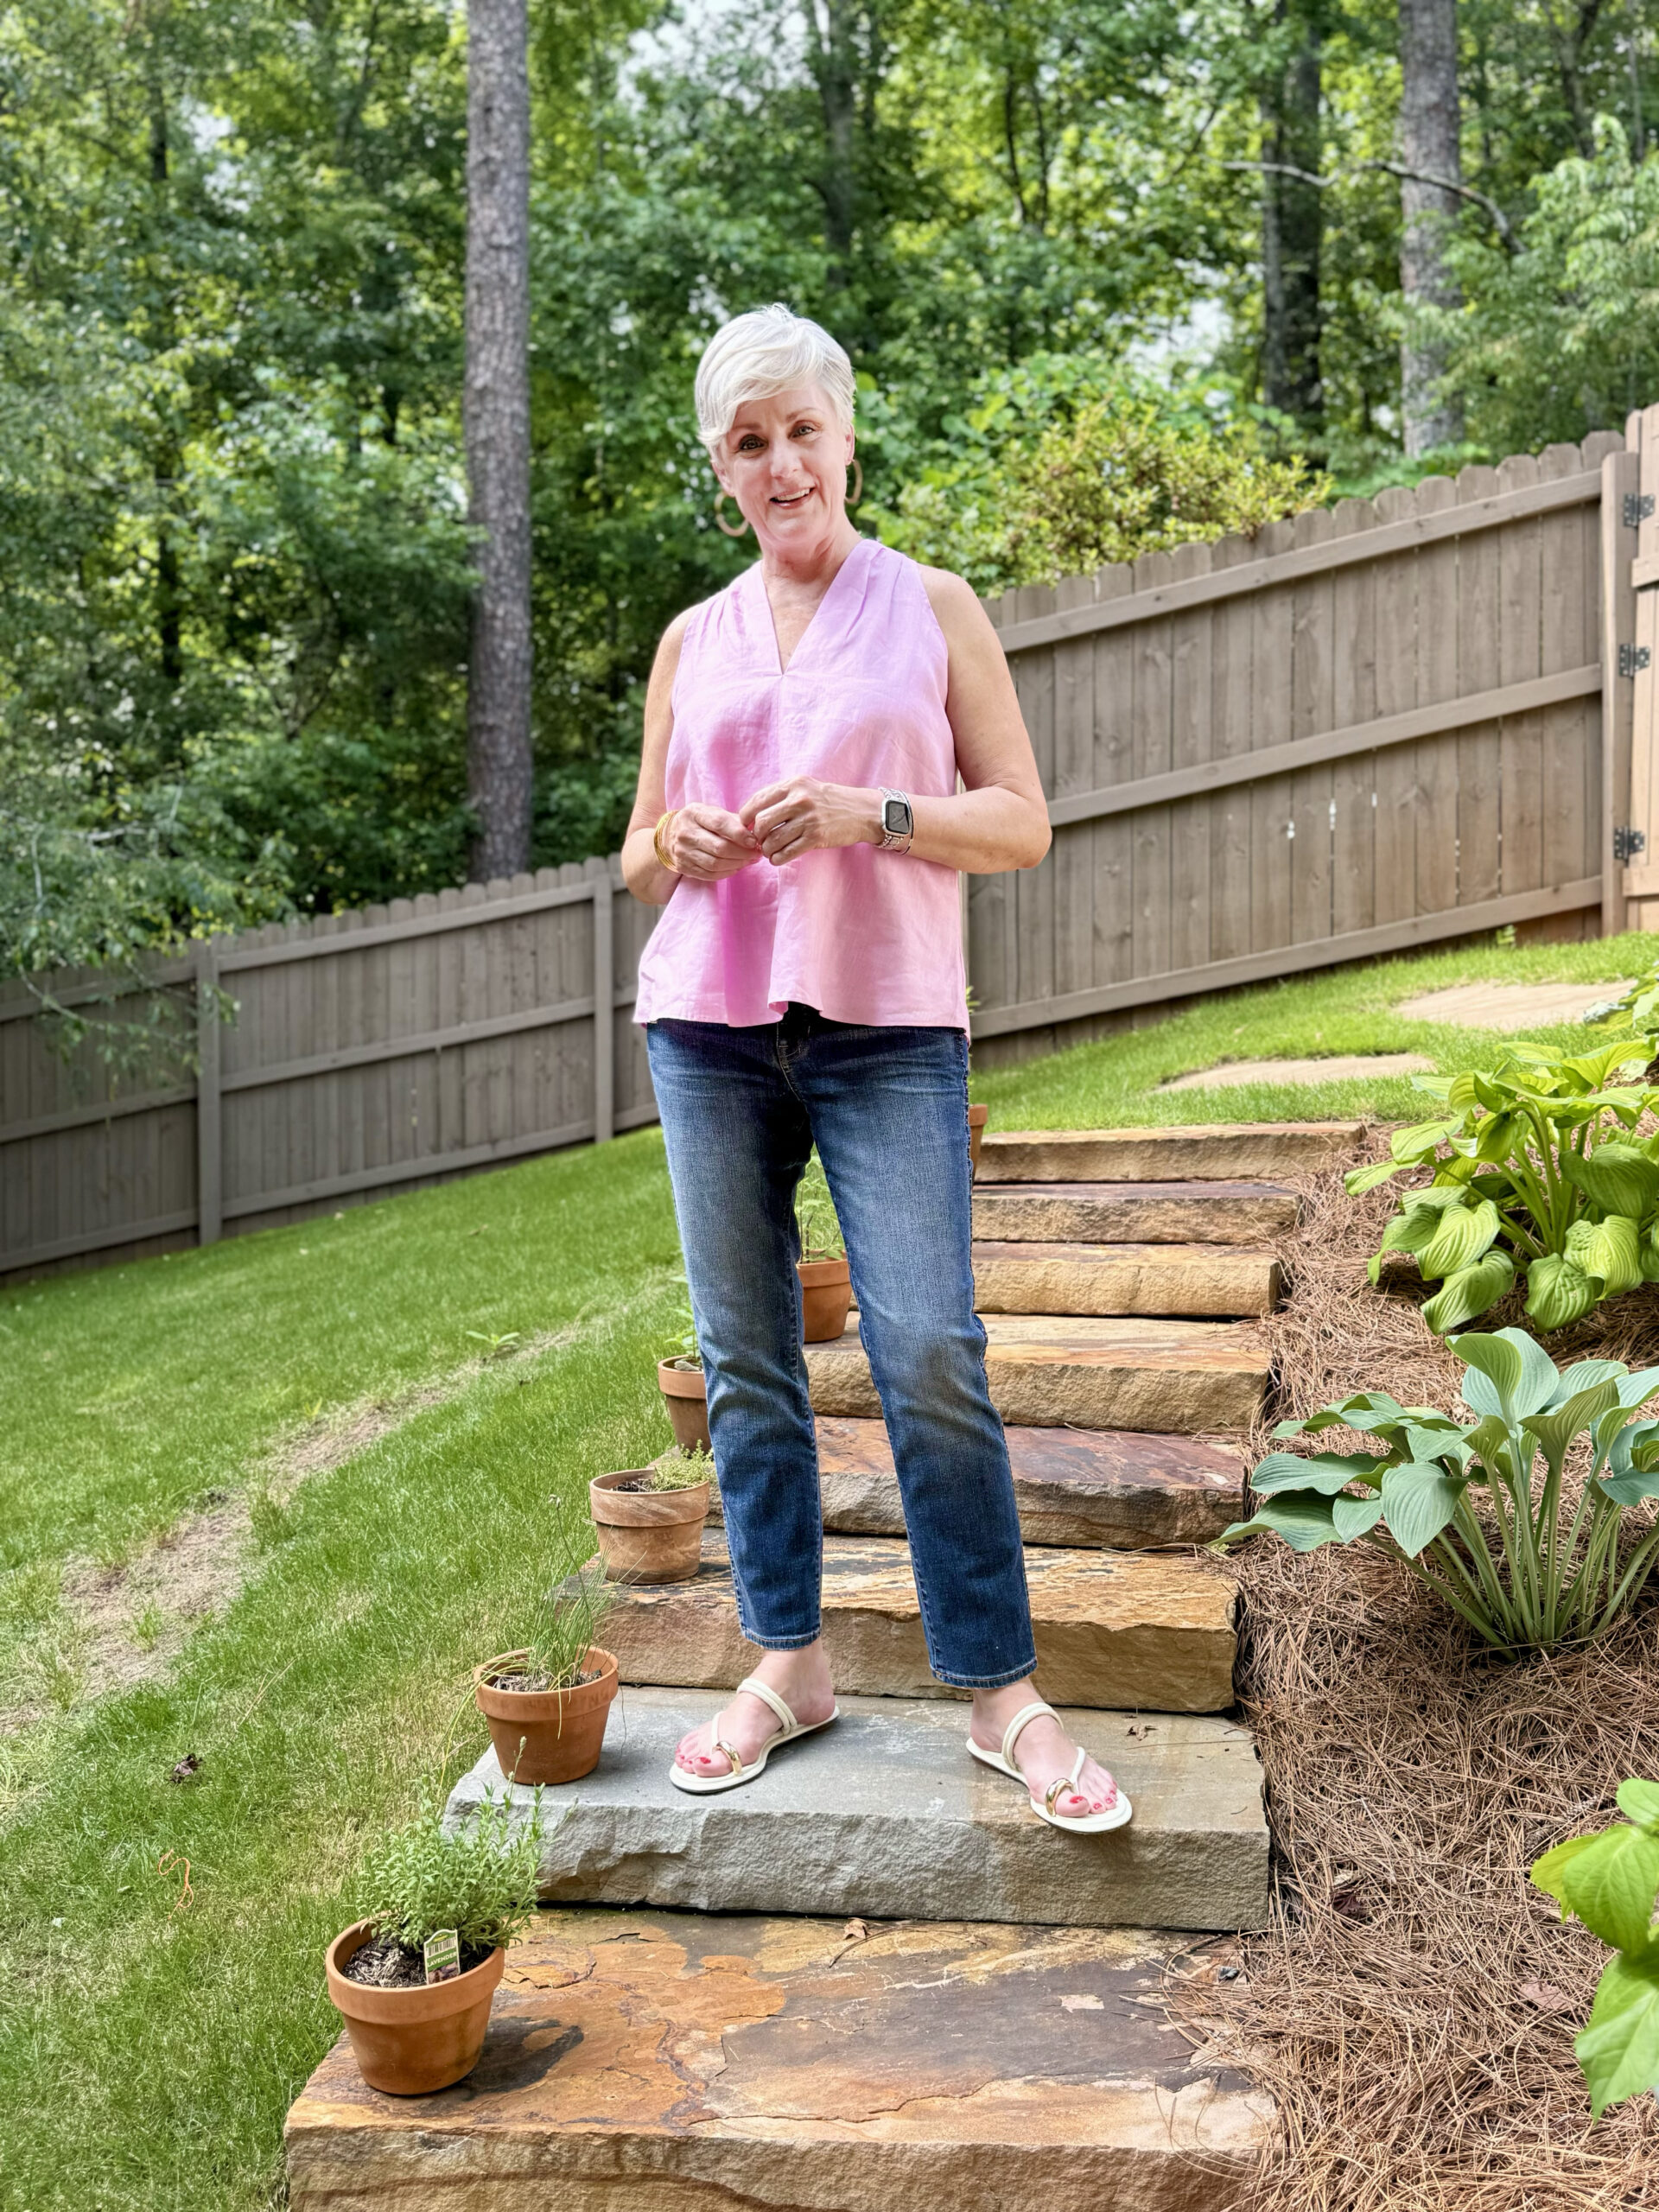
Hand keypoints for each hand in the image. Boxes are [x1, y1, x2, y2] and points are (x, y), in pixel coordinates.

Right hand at [666, 804, 759, 880]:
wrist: (670, 835)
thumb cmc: (699, 822)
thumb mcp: (711, 813)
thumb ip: (732, 820)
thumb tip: (755, 832)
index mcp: (694, 814)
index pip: (719, 823)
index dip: (739, 834)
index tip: (755, 841)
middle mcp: (686, 832)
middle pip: (719, 847)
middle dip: (743, 852)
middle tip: (757, 853)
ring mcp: (683, 852)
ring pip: (715, 863)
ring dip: (737, 864)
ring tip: (749, 860)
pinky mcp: (684, 867)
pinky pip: (710, 874)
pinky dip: (727, 872)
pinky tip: (737, 867)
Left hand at [739, 778, 880, 865]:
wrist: (862, 811)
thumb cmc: (830, 801)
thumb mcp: (806, 787)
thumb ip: (782, 795)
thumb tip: (753, 813)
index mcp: (793, 785)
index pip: (757, 800)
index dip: (746, 817)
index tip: (746, 826)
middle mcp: (799, 799)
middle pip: (761, 822)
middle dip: (756, 835)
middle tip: (760, 841)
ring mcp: (808, 819)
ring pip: (772, 840)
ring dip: (766, 849)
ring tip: (770, 851)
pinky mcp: (816, 837)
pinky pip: (787, 852)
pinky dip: (777, 859)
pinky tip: (778, 858)